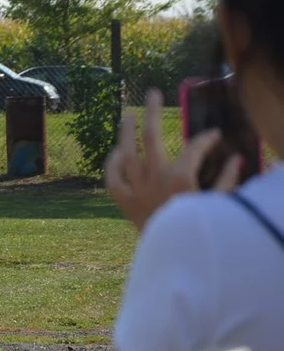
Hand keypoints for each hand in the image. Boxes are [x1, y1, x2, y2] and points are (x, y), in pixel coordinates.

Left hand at [104, 88, 241, 231]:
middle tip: (151, 92)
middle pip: (150, 136)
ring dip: (125, 130)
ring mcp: (137, 189)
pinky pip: (112, 179)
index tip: (214, 136)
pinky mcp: (124, 203)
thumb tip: (238, 160)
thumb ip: (229, 181)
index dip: (206, 138)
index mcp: (181, 177)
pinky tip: (116, 153)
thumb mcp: (219, 205)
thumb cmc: (200, 230)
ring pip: (125, 153)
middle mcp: (155, 178)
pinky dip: (112, 165)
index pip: (194, 147)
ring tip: (127, 113)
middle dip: (151, 111)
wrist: (176, 257)